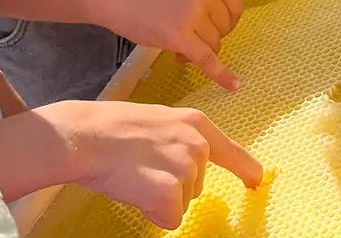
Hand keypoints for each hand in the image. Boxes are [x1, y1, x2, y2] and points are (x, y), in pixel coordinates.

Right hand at [55, 100, 262, 228]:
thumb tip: (189, 165)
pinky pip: (168, 218)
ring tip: (133, 173)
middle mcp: (198, 145)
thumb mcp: (156, 121)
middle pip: (195, 185)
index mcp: (195, 123)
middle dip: (169, 185)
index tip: (256, 179)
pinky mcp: (171, 194)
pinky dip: (150, 212)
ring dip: (157, 197)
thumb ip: (179, 140)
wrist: (83, 136)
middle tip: (139, 166)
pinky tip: (133, 189)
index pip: (231, 151)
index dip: (245, 168)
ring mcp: (187, 169)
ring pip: (180, 203)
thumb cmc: (110, 128)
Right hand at [101, 0, 245, 90]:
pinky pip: (206, 60)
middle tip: (188, 30)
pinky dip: (221, 75)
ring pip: (213, 45)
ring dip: (199, 48)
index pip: (234, 6)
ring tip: (178, 42)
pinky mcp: (180, 37)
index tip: (210, 22)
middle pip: (224, 28)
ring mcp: (193, 16)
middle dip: (210, 33)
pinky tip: (233, 85)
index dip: (224, 19)